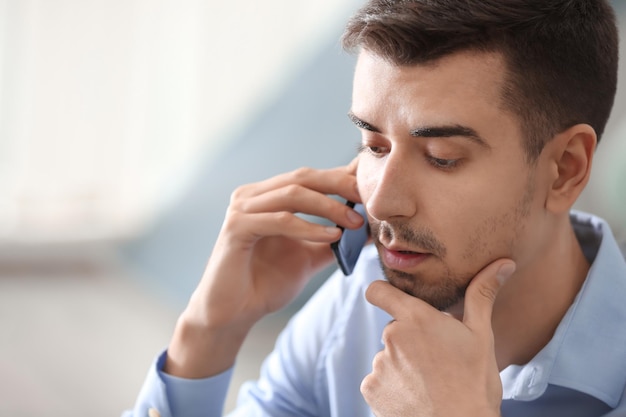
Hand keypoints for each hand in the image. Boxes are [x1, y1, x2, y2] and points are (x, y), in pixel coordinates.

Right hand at [166, 161, 363, 376]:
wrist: (233, 314)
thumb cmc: (266, 283)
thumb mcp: (309, 256)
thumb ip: (333, 239)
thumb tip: (367, 227)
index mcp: (268, 196)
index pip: (310, 177)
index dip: (341, 177)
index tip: (372, 187)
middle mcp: (252, 195)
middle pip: (303, 177)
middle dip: (339, 184)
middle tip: (368, 196)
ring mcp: (242, 208)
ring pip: (293, 194)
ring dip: (329, 206)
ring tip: (355, 221)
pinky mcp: (236, 227)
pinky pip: (280, 220)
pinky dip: (308, 227)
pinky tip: (331, 236)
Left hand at [361, 259, 515, 416]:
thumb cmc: (474, 383)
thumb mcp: (481, 336)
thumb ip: (482, 295)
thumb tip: (503, 263)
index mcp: (416, 319)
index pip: (378, 291)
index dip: (382, 293)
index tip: (391, 300)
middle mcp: (391, 337)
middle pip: (394, 330)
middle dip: (410, 340)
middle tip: (436, 360)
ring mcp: (378, 364)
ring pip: (388, 356)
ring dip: (403, 365)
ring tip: (429, 382)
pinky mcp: (370, 388)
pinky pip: (378, 380)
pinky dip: (393, 387)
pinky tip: (415, 397)